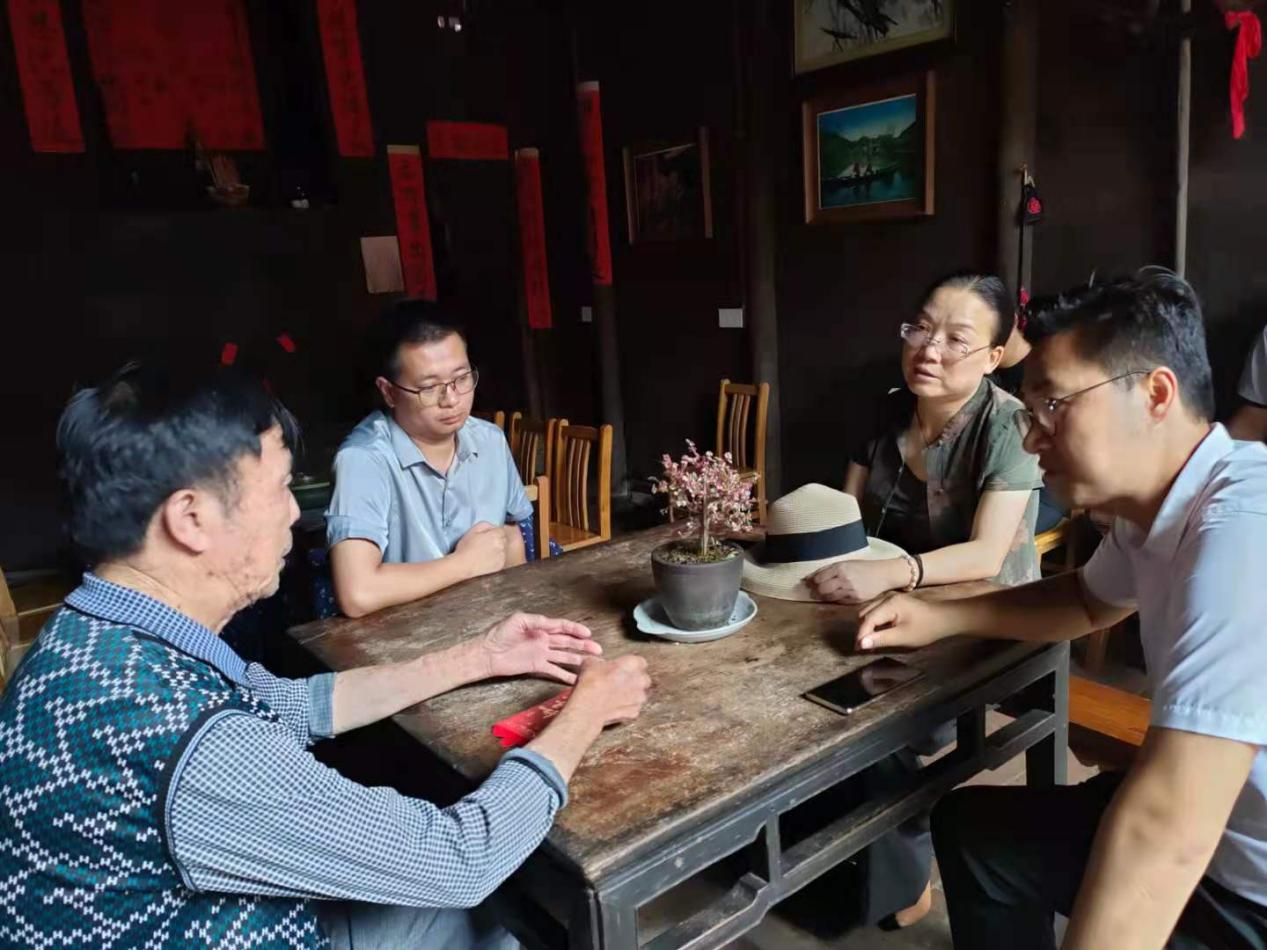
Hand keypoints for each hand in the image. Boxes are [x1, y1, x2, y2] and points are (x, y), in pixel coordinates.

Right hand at [454, 521, 507, 577]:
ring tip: (485, 554)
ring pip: (503, 550)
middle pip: (503, 540)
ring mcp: (502, 556)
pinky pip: (501, 559)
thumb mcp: (473, 530)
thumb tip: (492, 527)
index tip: (488, 537)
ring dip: (497, 550)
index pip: (501, 530)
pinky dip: (496, 559)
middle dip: (497, 540)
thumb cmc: (466, 548)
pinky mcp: (501, 565)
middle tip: (485, 545)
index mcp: (496, 535)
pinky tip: (486, 560)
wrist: (463, 566)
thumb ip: (485, 525)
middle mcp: (502, 545)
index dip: (494, 533)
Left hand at [480, 612, 602, 682]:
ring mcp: (542, 654)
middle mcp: (544, 640)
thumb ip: (536, 621)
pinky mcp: (537, 666)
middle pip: (567, 642)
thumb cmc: (499, 634)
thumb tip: (551, 622)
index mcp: (540, 626)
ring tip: (592, 662)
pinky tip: (575, 679)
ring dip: (578, 658)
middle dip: (583, 645)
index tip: (588, 634)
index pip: (562, 627)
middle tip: (598, 649)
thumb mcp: (518, 620)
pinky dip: (565, 675)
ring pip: (564, 656)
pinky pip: (554, 670)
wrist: (487, 654)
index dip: (576, 629)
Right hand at [565, 655, 650, 726]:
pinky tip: (615, 706)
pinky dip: (627, 708)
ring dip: (632, 694)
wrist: (588, 705)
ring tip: (617, 695)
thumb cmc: (592, 682)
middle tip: (620, 681)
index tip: (623, 667)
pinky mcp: (634, 712)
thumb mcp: (590, 663)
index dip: (630, 665)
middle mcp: (640, 680)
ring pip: (640, 694)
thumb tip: (596, 663)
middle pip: (643, 678)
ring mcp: (639, 698)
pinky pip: (633, 708)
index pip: (639, 661)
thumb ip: (598, 662)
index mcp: (632, 663)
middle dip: (634, 680)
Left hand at [809, 557, 904, 603]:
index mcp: (840, 567)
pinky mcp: (855, 599)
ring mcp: (850, 590)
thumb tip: (809, 577)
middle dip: (815, 590)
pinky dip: (834, 599)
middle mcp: (844, 579)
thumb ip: (828, 569)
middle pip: (821, 588)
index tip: (808, 583)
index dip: (811, 581)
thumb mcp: (846, 563)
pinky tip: (835, 596)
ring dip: (823, 596)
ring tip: (822, 594)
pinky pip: (839, 601)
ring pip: (829, 597)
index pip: (819, 577)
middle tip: (813, 591)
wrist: (883, 575)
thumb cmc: (862, 567)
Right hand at [856, 593, 952, 650]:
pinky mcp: (893, 600)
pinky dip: (874, 621)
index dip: (861, 635)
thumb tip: (861, 644)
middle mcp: (886, 597)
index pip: (867, 620)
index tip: (857, 650)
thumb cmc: (926, 629)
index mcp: (889, 604)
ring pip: (869, 611)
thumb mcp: (903, 637)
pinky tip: (878, 633)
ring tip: (870, 642)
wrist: (944, 618)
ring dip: (867, 626)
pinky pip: (876, 610)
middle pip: (864, 613)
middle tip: (864, 647)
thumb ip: (881, 639)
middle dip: (862, 630)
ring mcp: (889, 597)